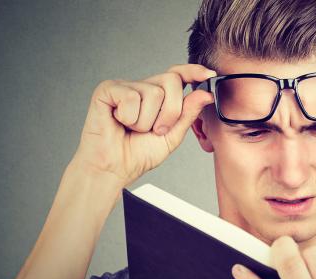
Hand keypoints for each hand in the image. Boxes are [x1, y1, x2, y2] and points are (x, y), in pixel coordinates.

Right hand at [71, 64, 215, 186]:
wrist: (114, 169)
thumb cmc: (138, 154)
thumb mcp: (172, 135)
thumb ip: (188, 113)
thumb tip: (205, 93)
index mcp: (159, 96)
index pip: (178, 74)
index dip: (193, 71)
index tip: (208, 75)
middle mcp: (142, 87)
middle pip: (171, 81)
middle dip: (171, 111)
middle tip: (157, 130)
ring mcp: (125, 87)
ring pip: (153, 92)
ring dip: (147, 121)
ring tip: (134, 129)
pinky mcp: (107, 90)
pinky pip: (130, 97)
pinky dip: (129, 117)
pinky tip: (119, 123)